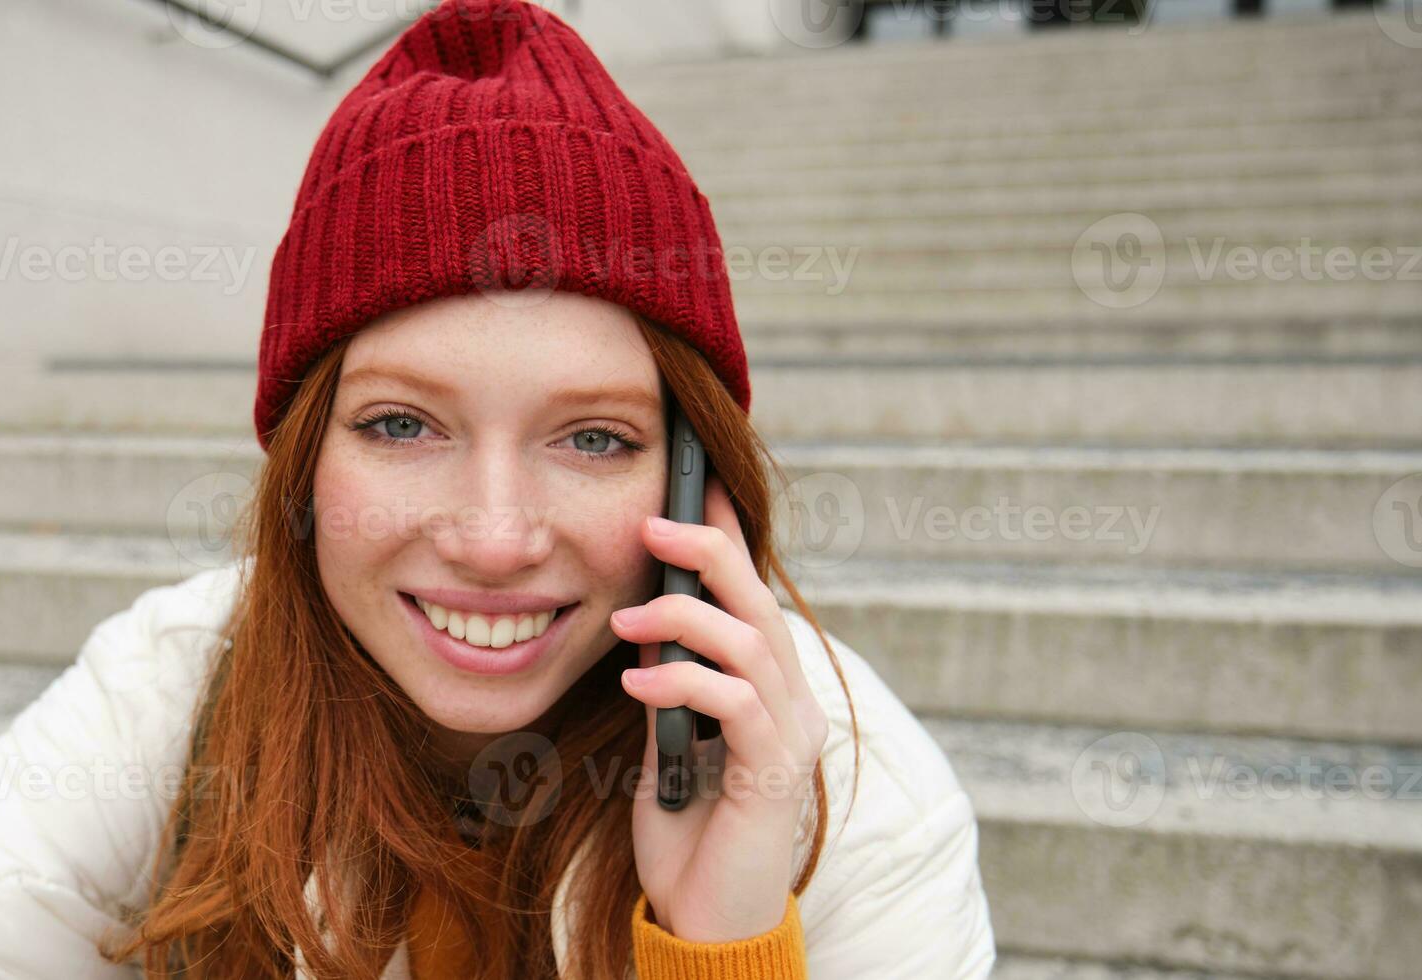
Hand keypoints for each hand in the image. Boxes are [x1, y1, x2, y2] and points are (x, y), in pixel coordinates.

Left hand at [611, 475, 830, 942]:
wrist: (703, 920)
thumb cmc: (688, 837)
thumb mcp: (666, 743)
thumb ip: (669, 686)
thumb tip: (648, 622)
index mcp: (771, 693)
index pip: (754, 599)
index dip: (730, 537)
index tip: (694, 485)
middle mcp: (794, 706)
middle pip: (762, 604)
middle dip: (710, 551)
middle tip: (653, 522)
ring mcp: (791, 738)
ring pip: (751, 644)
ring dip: (685, 618)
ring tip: (627, 618)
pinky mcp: (774, 773)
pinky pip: (736, 704)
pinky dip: (683, 682)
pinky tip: (638, 684)